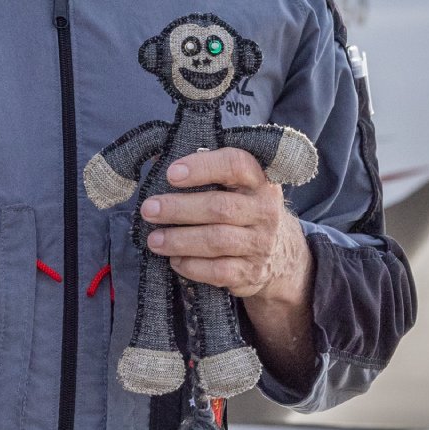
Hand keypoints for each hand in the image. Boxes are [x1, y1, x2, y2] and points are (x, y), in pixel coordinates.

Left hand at [141, 147, 310, 304]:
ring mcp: (261, 243)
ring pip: (217, 240)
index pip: (235, 165)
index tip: (171, 174)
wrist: (279, 253)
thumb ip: (201, 170)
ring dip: (180, 240)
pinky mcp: (253, 271)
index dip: (202, 167)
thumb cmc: (240, 208)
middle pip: (220, 207)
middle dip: (178, 208)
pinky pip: (220, 271)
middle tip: (149, 209)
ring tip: (154, 240)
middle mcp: (265, 210)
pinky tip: (175, 261)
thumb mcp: (232, 185)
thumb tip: (157, 158)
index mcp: (258, 180)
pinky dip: (193, 266)